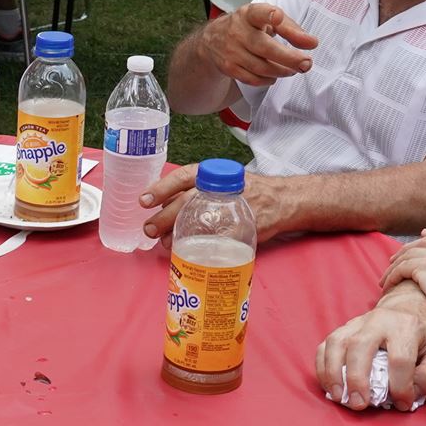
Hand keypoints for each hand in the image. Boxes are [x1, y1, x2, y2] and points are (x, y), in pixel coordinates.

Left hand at [138, 164, 295, 239]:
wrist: (281, 200)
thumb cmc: (245, 192)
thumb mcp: (221, 181)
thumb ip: (196, 191)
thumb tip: (163, 208)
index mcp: (212, 174)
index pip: (182, 177)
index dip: (161, 189)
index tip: (143, 201)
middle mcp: (220, 187)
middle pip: (184, 202)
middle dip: (163, 218)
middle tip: (149, 229)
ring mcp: (231, 208)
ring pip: (196, 221)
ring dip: (176, 235)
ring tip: (164, 242)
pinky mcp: (241, 227)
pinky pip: (216, 239)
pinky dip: (201, 246)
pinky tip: (189, 251)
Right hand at [202, 0, 319, 85]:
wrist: (214, 38)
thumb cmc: (247, 26)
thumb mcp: (266, 19)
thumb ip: (291, 28)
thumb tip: (311, 43)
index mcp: (249, 14)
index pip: (259, 13)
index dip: (268, 15)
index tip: (277, 17)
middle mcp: (238, 31)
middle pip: (265, 47)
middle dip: (288, 58)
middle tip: (306, 63)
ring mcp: (231, 51)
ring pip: (261, 67)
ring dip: (282, 70)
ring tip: (294, 69)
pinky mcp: (229, 67)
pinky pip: (253, 78)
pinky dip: (268, 79)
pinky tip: (275, 75)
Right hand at [315, 284, 425, 410]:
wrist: (408, 309)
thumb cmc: (423, 338)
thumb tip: (411, 392)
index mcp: (407, 325)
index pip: (400, 360)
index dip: (401, 388)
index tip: (403, 404)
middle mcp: (379, 319)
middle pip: (360, 346)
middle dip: (357, 378)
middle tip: (359, 404)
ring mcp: (358, 322)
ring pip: (337, 343)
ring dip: (333, 372)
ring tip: (339, 396)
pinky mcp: (343, 328)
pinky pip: (325, 345)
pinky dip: (322, 367)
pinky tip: (330, 386)